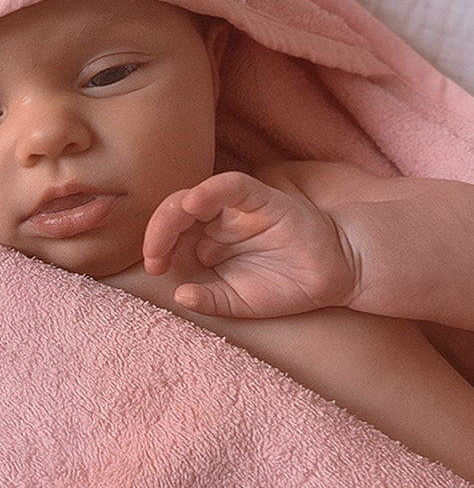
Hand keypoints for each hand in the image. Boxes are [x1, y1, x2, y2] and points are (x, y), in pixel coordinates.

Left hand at [142, 170, 354, 317]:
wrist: (334, 277)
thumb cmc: (284, 286)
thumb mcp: (239, 302)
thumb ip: (210, 300)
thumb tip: (180, 295)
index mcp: (207, 241)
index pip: (171, 235)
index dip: (157, 246)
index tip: (154, 268)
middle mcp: (218, 220)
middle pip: (177, 212)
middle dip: (158, 232)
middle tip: (154, 257)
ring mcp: (238, 208)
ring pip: (197, 195)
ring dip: (175, 210)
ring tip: (163, 233)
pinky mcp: (261, 198)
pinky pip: (232, 186)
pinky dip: (212, 189)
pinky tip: (195, 201)